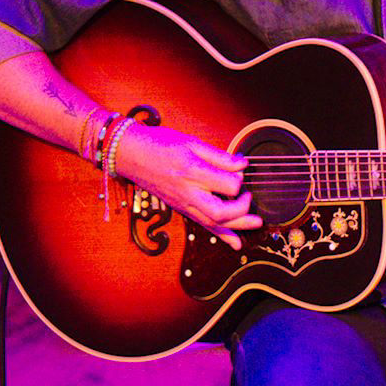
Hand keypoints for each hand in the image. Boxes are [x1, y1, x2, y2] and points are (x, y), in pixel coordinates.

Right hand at [111, 122, 256, 247]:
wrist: (129, 153)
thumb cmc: (159, 144)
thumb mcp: (191, 142)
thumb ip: (219, 156)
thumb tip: (243, 165)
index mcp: (192, 172)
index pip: (228, 184)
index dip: (240, 179)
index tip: (239, 170)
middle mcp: (187, 192)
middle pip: (221, 212)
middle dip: (242, 208)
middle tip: (249, 196)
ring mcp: (182, 203)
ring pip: (213, 223)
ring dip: (238, 226)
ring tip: (257, 224)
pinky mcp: (180, 208)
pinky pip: (203, 225)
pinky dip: (222, 235)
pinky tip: (236, 243)